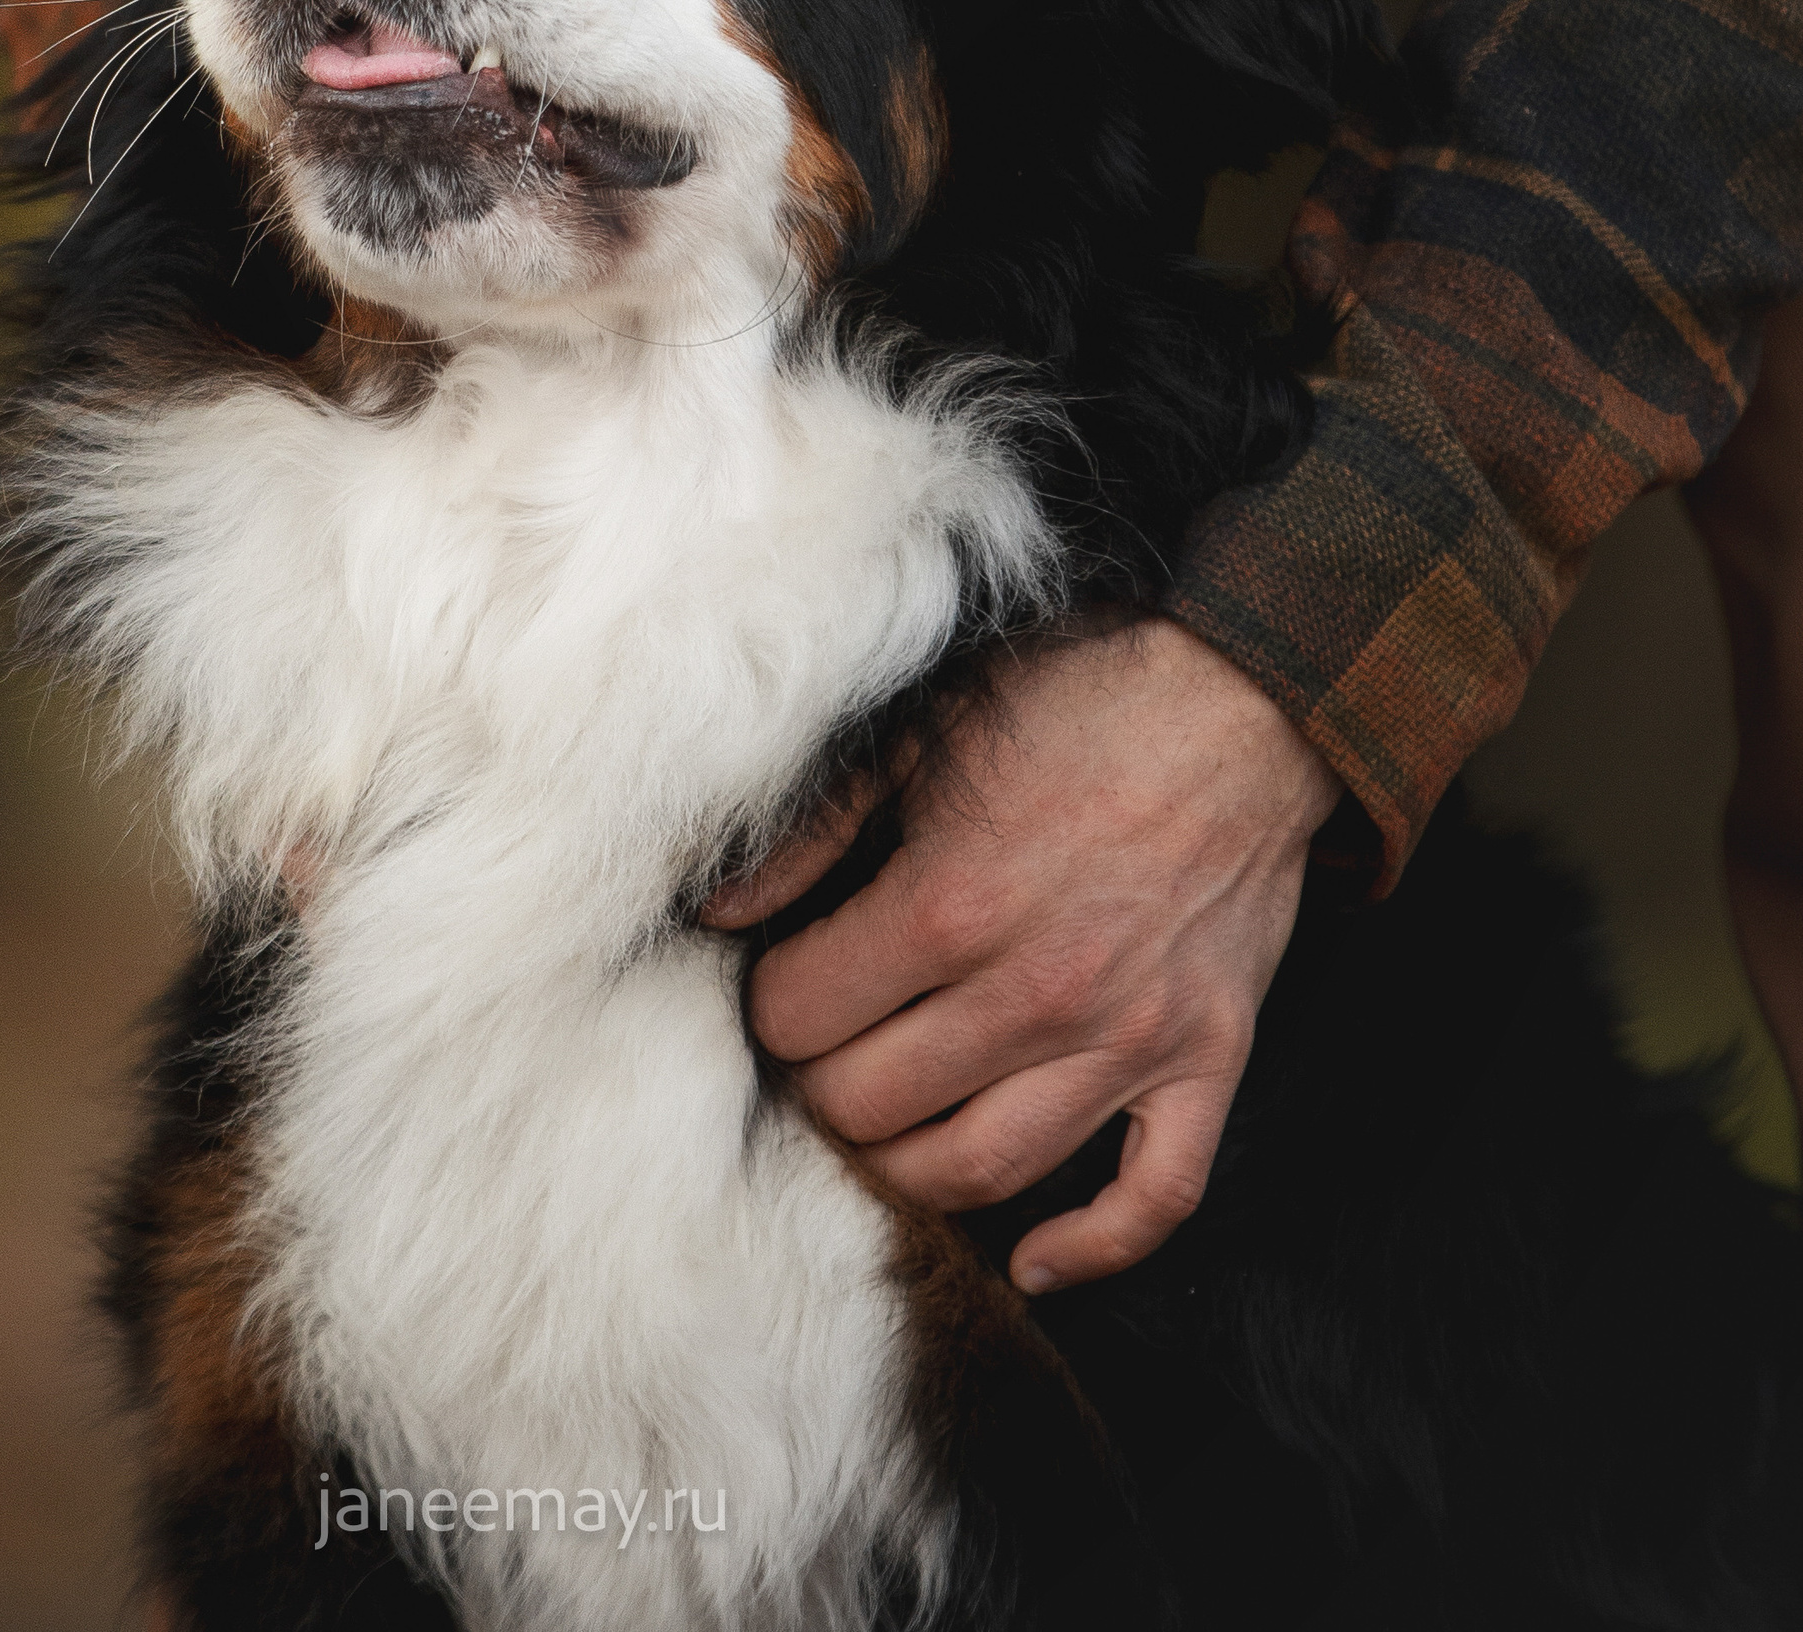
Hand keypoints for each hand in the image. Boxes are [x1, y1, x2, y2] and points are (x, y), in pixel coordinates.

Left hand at [705, 618, 1337, 1292]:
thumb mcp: (919, 734)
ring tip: (889, 1128)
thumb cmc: (1075, 701)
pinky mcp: (1205, 1062)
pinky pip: (1155, 1198)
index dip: (771, 1005)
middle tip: (822, 1054)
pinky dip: (1093, 1248)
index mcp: (948, 906)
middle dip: (821, 1088)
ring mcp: (1128, 1039)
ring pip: (985, 1170)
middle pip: (872, 1108)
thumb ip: (810, 832)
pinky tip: (1033, 1257)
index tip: (782, 983)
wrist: (1243, 699)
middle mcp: (1034, 991)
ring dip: (911, 1169)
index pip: (801, 1019)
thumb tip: (714, 913)